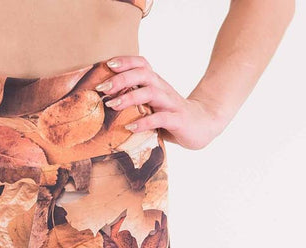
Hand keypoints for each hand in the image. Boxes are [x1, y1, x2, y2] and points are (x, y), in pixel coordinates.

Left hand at [96, 55, 225, 149]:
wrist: (203, 124)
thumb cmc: (171, 116)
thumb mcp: (152, 106)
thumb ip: (135, 102)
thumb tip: (106, 104)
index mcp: (156, 84)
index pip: (141, 64)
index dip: (125, 61)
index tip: (106, 64)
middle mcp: (163, 89)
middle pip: (143, 75)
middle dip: (121, 79)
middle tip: (102, 88)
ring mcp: (171, 104)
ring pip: (150, 93)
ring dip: (129, 98)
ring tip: (112, 105)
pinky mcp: (178, 120)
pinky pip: (160, 118)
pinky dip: (144, 122)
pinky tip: (130, 128)